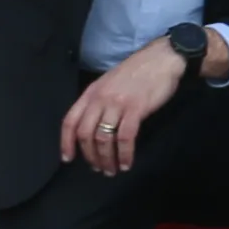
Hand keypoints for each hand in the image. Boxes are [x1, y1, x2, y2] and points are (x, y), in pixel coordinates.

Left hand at [56, 40, 184, 176]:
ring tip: (112, 169)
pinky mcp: (135, 109)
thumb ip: (99, 101)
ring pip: (103, 138)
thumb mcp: (109, 83)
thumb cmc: (137, 71)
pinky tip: (127, 163)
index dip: (66, 142)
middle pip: (85, 134)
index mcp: (91, 92)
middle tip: (98, 168)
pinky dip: (124, 154)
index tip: (68, 159)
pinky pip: (124, 138)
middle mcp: (100, 99)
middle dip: (90, 156)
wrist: (161, 59)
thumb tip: (94, 126)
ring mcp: (117, 104)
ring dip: (106, 158)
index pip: (70, 121)